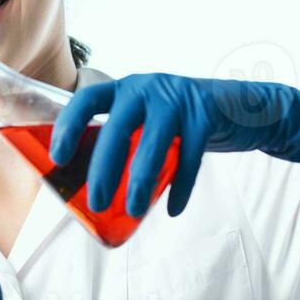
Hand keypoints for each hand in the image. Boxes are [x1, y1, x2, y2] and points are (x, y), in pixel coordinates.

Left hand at [48, 74, 299, 218]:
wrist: (241, 107)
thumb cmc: (181, 122)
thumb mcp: (149, 121)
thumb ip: (127, 142)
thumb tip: (91, 189)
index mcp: (126, 89)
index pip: (87, 99)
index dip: (69, 126)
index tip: (58, 157)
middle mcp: (147, 88)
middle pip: (117, 129)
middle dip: (103, 169)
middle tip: (96, 202)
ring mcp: (178, 99)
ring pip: (153, 145)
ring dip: (141, 182)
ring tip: (133, 212)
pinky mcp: (206, 114)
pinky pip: (189, 157)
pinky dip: (181, 187)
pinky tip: (173, 209)